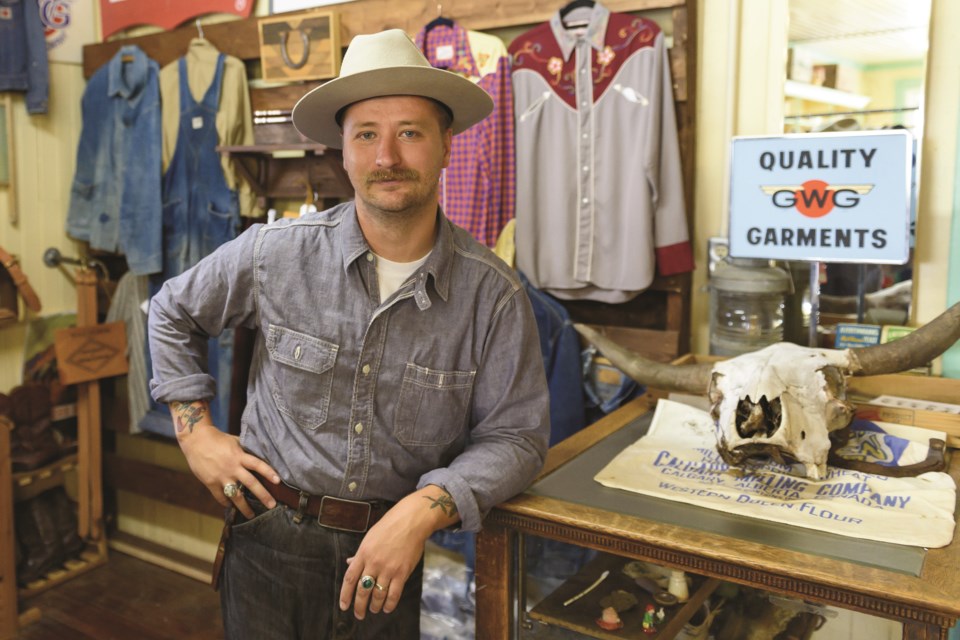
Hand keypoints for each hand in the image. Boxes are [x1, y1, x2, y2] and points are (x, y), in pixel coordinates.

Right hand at [171, 401, 280, 518]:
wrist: (196, 440)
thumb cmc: (218, 439)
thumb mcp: (235, 441)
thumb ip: (245, 451)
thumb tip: (259, 456)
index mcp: (239, 456)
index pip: (258, 465)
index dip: (268, 472)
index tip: (278, 481)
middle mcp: (232, 468)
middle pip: (250, 483)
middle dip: (262, 495)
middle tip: (272, 505)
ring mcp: (221, 477)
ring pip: (235, 495)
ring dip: (244, 507)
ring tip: (251, 515)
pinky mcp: (210, 483)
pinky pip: (220, 497)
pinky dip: (226, 503)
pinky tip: (231, 506)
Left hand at [340, 486, 459, 618]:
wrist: (411, 521)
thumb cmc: (389, 527)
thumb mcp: (369, 538)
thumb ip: (360, 554)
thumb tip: (349, 563)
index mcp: (363, 553)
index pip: (349, 579)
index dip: (345, 595)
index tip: (344, 606)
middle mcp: (373, 563)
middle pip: (362, 591)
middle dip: (359, 606)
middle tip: (359, 615)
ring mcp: (388, 568)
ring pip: (377, 595)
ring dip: (374, 606)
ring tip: (374, 610)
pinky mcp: (402, 572)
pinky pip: (394, 594)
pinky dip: (390, 604)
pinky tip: (387, 608)